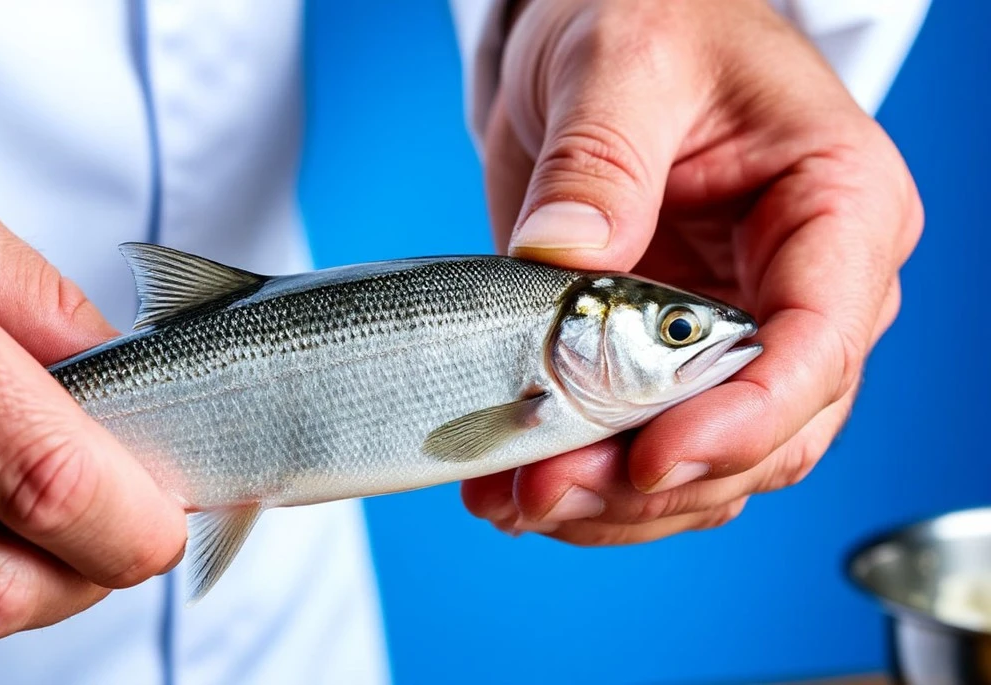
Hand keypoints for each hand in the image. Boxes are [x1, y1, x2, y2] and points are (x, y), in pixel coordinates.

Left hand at [462, 0, 921, 542]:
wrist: (601, 28)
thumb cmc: (652, 15)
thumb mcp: (624, 60)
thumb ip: (604, 159)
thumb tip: (567, 254)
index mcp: (837, 209)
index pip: (820, 342)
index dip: (744, 419)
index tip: (651, 456)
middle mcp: (800, 289)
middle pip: (768, 431)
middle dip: (659, 480)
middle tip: (548, 489)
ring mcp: (729, 332)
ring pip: (711, 464)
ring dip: (617, 502)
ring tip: (517, 501)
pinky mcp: (662, 354)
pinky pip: (647, 441)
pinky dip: (589, 476)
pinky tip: (518, 485)